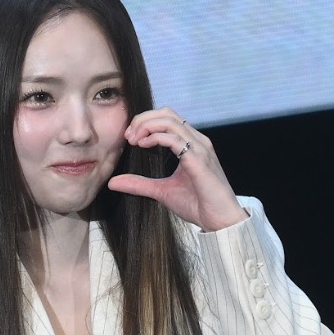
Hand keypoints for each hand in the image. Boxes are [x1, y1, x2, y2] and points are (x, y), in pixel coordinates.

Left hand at [109, 107, 250, 231]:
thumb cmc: (197, 205)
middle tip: (128, 136)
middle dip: (143, 119)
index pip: (166, 118)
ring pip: (170, 121)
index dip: (144, 122)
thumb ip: (139, 184)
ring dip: (147, 126)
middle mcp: (197, 141)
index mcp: (191, 144)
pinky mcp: (199, 160)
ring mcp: (200, 148)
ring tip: (134, 140)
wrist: (220, 221)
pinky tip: (144, 145)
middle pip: (167, 113)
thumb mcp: (161, 191)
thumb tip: (113, 182)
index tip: (129, 138)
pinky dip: (156, 138)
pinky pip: (176, 139)